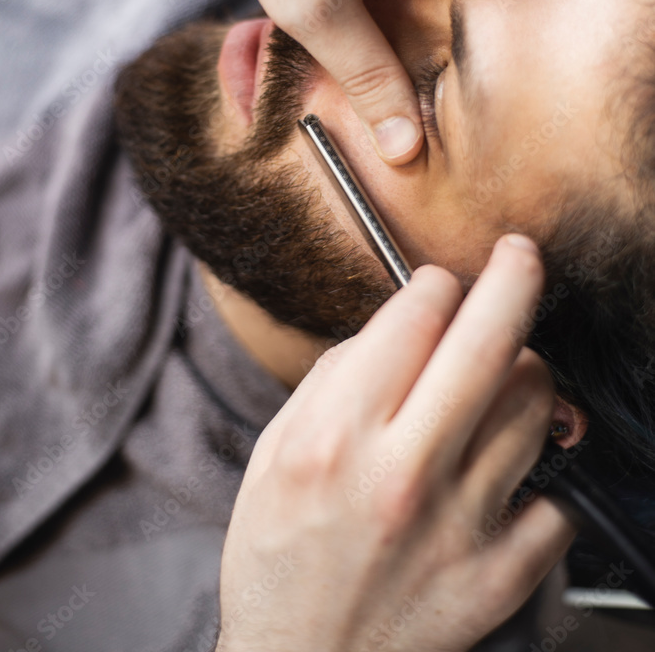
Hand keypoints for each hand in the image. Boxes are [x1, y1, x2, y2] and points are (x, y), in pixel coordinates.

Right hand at [214, 235, 574, 651]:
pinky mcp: (497, 577)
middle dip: (515, 275)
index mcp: (337, 435)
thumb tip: (402, 323)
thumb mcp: (274, 449)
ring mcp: (459, 527)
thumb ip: (337, 376)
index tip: (438, 285)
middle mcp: (402, 473)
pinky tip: (506, 469)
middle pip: (489, 342)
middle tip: (520, 254)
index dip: (433, 284)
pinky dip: (539, 471)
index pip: (416, 316)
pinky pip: (556, 497)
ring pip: (535, 406)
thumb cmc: (277, 555)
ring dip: (526, 372)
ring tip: (503, 377)